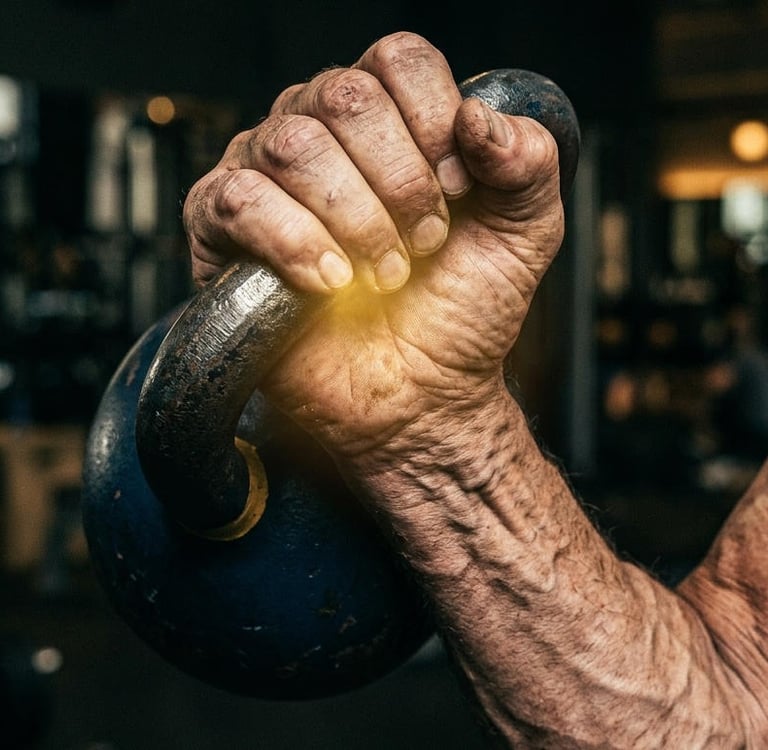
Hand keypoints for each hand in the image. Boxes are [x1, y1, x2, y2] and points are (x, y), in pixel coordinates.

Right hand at [182, 32, 563, 461]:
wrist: (417, 394)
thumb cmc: (459, 316)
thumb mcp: (523, 235)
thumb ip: (527, 163)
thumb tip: (479, 118)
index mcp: (387, 122)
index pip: (397, 62)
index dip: (434, 124)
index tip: (457, 194)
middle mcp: (319, 134)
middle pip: (342, 96)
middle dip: (399, 183)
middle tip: (421, 245)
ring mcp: (264, 176)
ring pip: (292, 147)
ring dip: (356, 222)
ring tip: (382, 276)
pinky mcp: (221, 230)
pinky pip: (240, 200)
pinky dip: (297, 244)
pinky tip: (330, 284)